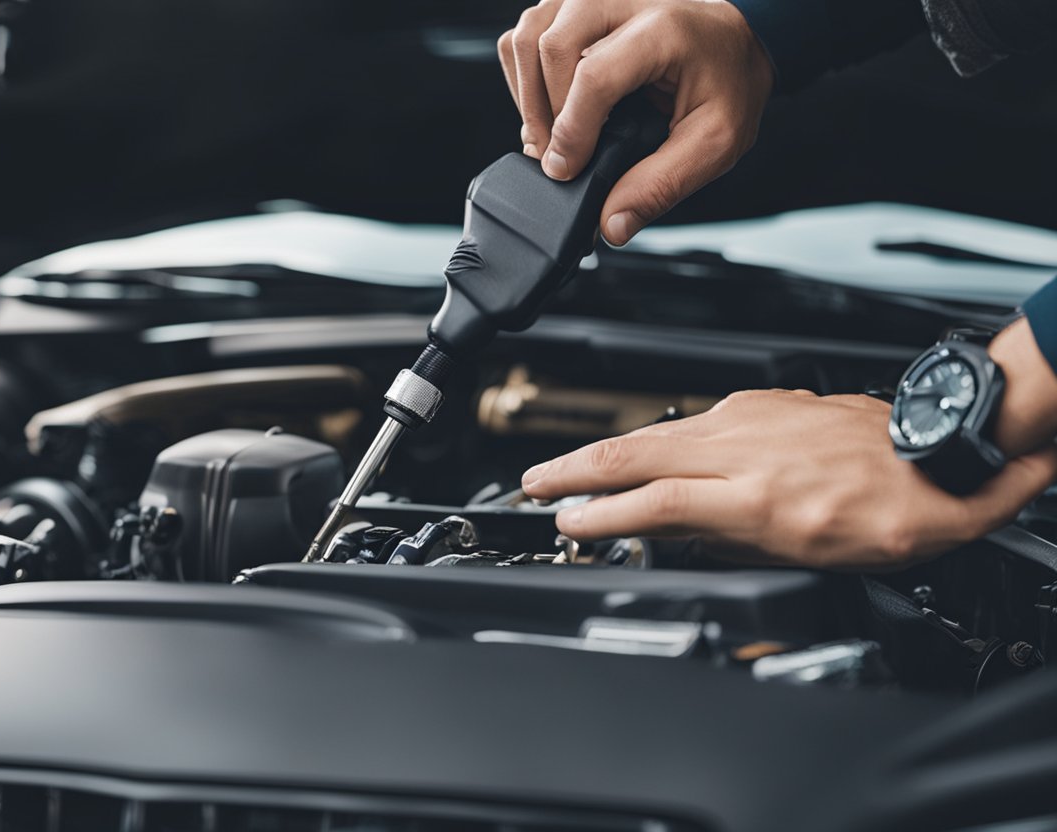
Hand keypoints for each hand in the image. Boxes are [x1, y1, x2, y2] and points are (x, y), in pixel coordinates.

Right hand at [497, 0, 773, 244]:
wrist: (738, 43)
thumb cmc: (729, 83)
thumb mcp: (716, 143)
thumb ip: (662, 185)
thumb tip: (612, 224)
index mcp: (665, 28)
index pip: (595, 74)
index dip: (571, 130)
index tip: (564, 169)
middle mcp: (626, 1)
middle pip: (550, 45)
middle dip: (542, 112)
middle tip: (556, 157)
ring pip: (528, 34)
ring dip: (526, 92)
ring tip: (547, 134)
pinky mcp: (576, 6)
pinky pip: (526, 33)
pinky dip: (523, 74)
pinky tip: (547, 106)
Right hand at [521, 390, 1056, 569]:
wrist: (943, 449)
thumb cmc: (894, 511)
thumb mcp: (811, 551)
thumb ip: (732, 539)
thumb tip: (678, 535)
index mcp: (755, 496)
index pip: (652, 502)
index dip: (600, 514)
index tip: (566, 523)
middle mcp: (744, 447)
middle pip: (634, 453)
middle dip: (571, 468)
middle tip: (531, 483)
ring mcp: (751, 416)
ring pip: (656, 431)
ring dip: (604, 451)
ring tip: (571, 466)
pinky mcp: (761, 400)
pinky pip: (691, 420)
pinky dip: (655, 439)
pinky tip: (646, 450)